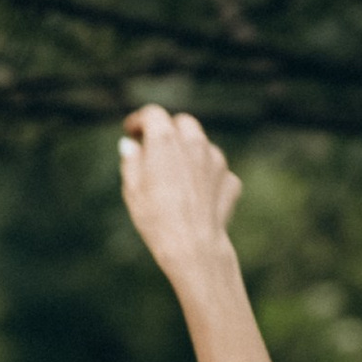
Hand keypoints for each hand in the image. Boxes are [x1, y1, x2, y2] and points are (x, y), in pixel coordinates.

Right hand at [117, 103, 241, 286]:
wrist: (193, 246)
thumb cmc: (156, 218)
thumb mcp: (132, 189)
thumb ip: (132, 160)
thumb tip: (131, 145)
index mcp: (165, 139)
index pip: (152, 114)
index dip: (139, 120)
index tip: (132, 131)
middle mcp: (194, 142)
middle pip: (182, 123)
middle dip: (169, 130)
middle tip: (155, 149)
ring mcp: (216, 160)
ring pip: (202, 144)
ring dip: (189, 152)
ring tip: (176, 176)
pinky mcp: (230, 179)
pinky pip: (215, 169)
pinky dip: (205, 175)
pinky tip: (195, 195)